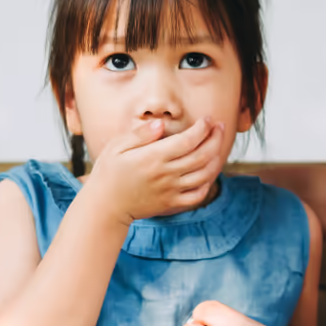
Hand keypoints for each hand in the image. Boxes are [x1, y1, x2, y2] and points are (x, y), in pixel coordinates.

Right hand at [86, 118, 223, 224]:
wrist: (105, 206)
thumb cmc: (108, 173)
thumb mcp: (116, 147)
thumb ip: (140, 134)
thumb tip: (161, 124)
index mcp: (154, 157)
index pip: (188, 140)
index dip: (203, 128)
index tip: (207, 119)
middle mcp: (166, 174)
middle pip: (202, 155)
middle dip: (216, 138)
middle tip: (220, 127)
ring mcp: (171, 190)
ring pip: (205, 174)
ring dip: (217, 158)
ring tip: (218, 146)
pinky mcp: (172, 203)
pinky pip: (198, 195)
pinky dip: (208, 183)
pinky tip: (209, 172)